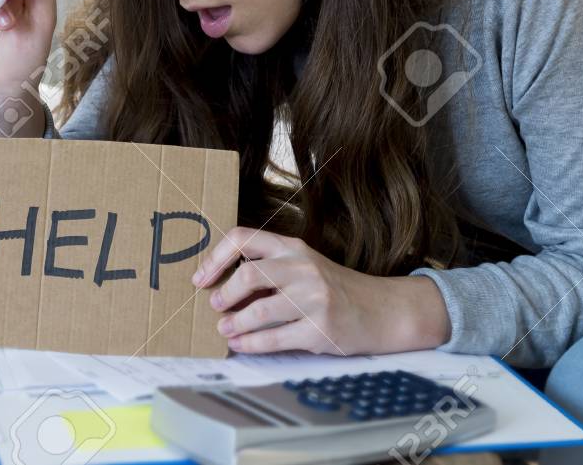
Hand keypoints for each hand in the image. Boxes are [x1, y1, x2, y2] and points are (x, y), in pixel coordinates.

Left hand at [192, 227, 451, 354]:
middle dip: (224, 293)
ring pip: (259, 311)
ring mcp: (314, 299)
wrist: (382, 310)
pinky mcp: (320, 329)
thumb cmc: (336, 289)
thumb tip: (221, 285)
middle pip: (249, 274)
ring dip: (234, 323)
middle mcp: (303, 268)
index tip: (200, 277)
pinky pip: (275, 339)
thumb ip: (270, 267)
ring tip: (225, 329)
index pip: (243, 238)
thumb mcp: (305, 265)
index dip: (215, 257)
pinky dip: (251, 344)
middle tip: (215, 305)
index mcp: (294, 247)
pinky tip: (241, 345)